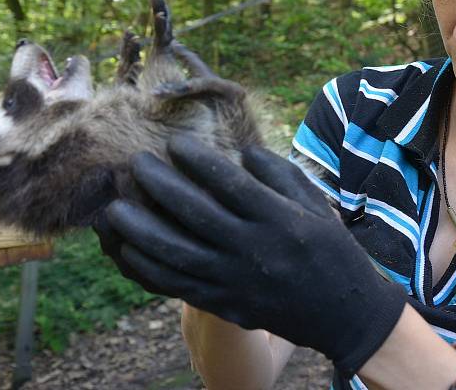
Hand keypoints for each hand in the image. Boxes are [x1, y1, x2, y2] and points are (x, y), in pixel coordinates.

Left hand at [94, 135, 407, 376]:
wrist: (342, 313)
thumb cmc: (331, 250)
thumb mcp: (317, 205)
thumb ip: (282, 174)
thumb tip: (243, 152)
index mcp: (280, 221)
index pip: (231, 186)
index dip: (198, 162)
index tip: (174, 143)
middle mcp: (254, 251)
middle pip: (196, 215)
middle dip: (160, 186)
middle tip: (135, 163)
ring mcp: (235, 281)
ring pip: (176, 256)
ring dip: (139, 232)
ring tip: (112, 208)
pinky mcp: (224, 303)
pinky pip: (175, 287)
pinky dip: (146, 270)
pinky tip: (124, 251)